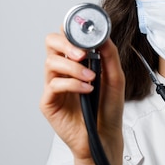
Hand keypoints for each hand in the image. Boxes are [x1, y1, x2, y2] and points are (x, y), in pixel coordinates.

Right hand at [40, 32, 125, 162]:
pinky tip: (87, 90)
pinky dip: (72, 84)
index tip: (86, 31)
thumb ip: (110, 56)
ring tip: (91, 78)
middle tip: (82, 53)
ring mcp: (54, 85)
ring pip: (51, 62)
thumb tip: (103, 36)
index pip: (66, 36)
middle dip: (66, 43)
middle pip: (51, 42)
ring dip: (73, 68)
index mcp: (76, 61)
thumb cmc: (108, 108)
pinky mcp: (49, 102)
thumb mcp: (116, 78)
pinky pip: (54, 85)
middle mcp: (63, 70)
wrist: (105, 134)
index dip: (72, 29)